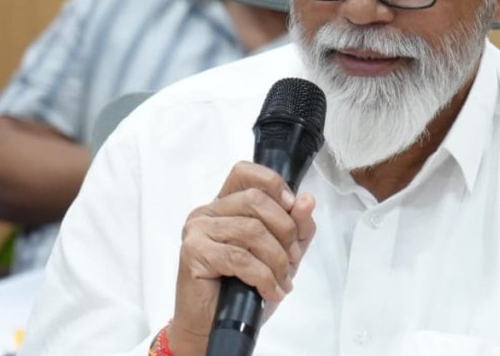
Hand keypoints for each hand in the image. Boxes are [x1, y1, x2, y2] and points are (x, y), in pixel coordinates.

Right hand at [168, 161, 316, 354]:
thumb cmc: (243, 289)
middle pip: (255, 200)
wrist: (214, 327)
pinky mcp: (193, 251)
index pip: (246, 172)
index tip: (291, 207)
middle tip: (292, 260)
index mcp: (226, 205)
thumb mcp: (282, 254)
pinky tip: (270, 290)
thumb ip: (296, 227)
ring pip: (251, 230)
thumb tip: (306, 200)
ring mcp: (197, 230)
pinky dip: (263, 276)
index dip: (273, 184)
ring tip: (282, 280)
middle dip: (284, 231)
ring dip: (277, 259)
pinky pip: (239, 257)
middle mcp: (208, 211)